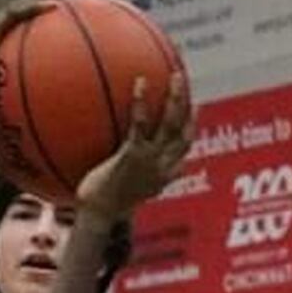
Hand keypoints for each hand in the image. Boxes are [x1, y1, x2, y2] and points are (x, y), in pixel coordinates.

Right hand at [0, 0, 66, 114]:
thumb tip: (7, 147)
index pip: (12, 32)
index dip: (30, 26)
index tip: (51, 26)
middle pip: (19, 15)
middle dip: (41, 5)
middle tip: (66, 4)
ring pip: (19, 8)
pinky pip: (16, 13)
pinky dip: (35, 7)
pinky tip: (55, 6)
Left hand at [75, 72, 193, 219]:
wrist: (97, 216)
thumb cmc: (99, 207)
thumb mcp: (117, 193)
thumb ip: (120, 178)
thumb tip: (109, 170)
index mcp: (162, 176)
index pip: (182, 151)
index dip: (189, 129)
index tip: (193, 110)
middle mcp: (162, 167)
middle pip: (183, 133)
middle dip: (188, 108)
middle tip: (186, 86)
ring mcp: (151, 160)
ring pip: (171, 124)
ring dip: (176, 99)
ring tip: (174, 76)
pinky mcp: (134, 154)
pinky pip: (142, 123)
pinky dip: (143, 102)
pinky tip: (139, 83)